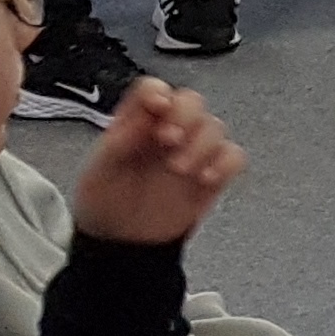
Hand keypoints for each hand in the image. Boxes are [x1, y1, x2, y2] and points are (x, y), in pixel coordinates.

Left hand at [67, 80, 243, 245]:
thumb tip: (147, 112)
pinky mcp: (213, 174)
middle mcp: (168, 131)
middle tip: (169, 138)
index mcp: (136, 124)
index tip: (157, 106)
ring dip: (201, 144)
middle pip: (191, 100)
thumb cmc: (103, 205)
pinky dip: (225, 163)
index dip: (158, 91)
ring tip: (180, 169)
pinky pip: (234, 156)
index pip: (153, 90)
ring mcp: (193, 152)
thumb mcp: (100, 170)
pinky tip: (206, 177)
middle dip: (185, 115)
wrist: (120, 246)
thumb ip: (122, 139)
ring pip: (215, 126)